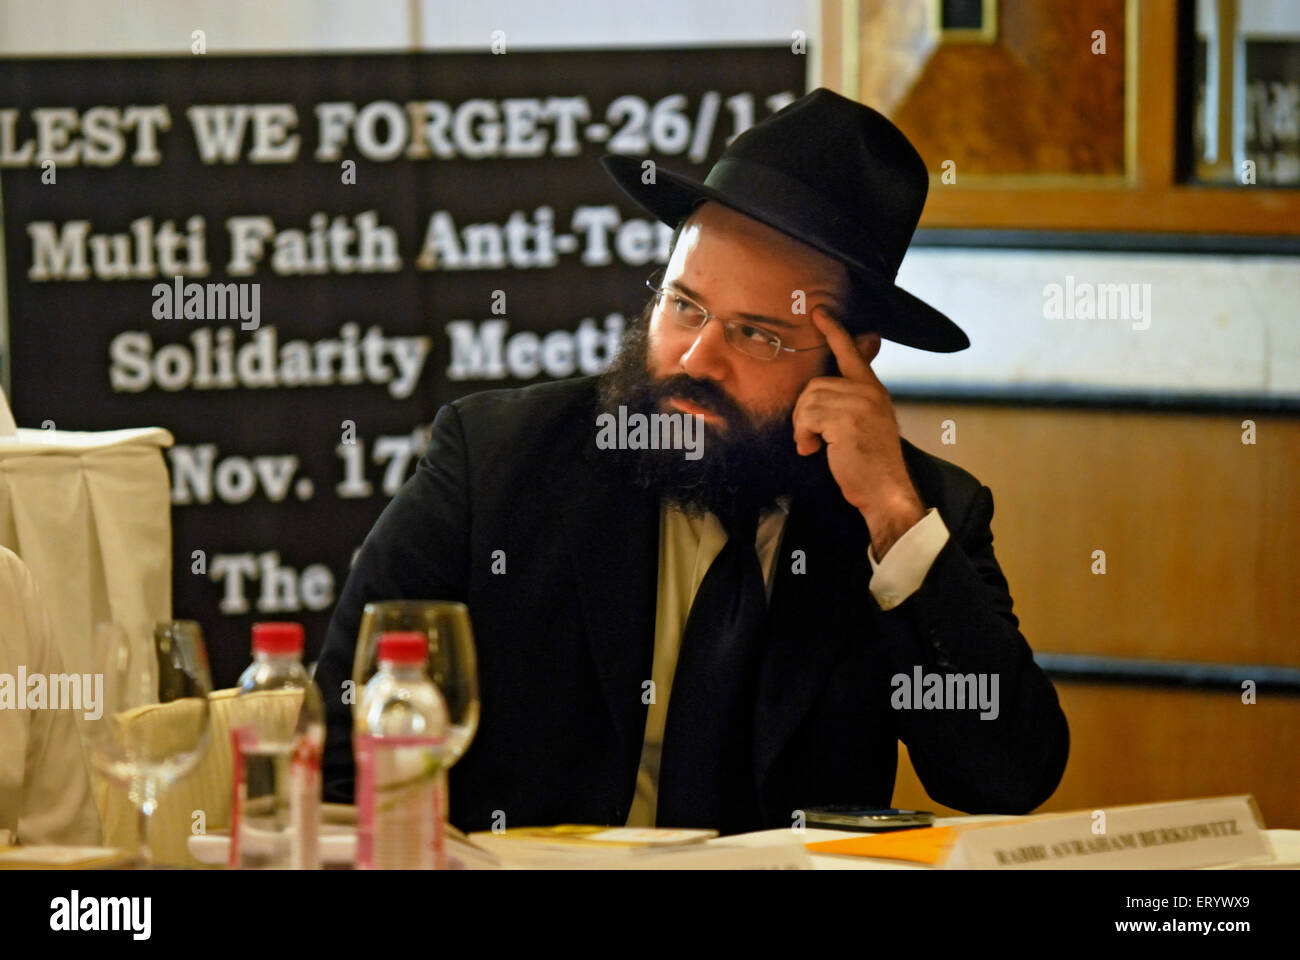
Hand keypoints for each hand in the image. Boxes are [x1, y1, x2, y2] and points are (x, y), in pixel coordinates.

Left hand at [792, 307, 925, 556]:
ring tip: (813, 445)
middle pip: (815, 384)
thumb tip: (820, 391)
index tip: (818, 313)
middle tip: (810, 437)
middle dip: (804, 412)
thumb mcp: (864, 423)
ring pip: (808, 400)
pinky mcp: (845, 420)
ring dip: (802, 426)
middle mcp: (868, 391)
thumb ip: (848, 401)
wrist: (884, 491)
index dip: (834, 331)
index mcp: (872, 389)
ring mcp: (859, 404)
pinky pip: (807, 416)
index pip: (851, 352)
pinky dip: (803, 435)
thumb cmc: (869, 463)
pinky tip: (812, 450)